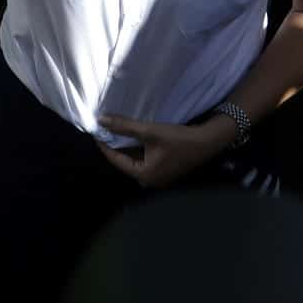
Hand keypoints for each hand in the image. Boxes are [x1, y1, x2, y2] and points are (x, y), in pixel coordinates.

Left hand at [95, 112, 232, 188]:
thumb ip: (124, 127)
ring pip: (135, 160)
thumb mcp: (149, 131)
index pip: (116, 160)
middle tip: (105, 129)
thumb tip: (102, 120)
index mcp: (143, 176)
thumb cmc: (178, 139)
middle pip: (125, 161)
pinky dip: (138, 148)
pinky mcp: (164, 171)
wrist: (207, 142)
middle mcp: (148, 181)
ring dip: (127, 146)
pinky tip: (134, 136)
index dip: (105, 144)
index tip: (96, 131)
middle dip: (115, 145)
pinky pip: (145, 160)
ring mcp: (157, 178)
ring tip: (117, 130)